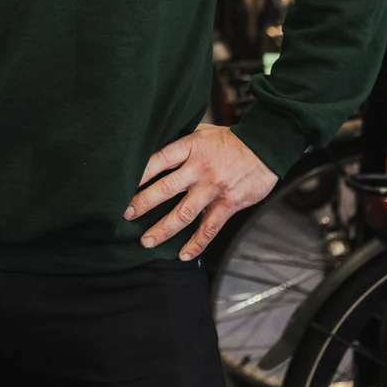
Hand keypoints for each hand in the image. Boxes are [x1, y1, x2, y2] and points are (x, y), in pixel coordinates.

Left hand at [123, 124, 277, 260]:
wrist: (266, 146)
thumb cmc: (230, 139)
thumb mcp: (203, 131)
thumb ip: (181, 143)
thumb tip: (155, 147)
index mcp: (190, 147)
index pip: (158, 160)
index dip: (138, 174)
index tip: (120, 186)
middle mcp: (199, 168)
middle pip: (166, 188)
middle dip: (143, 203)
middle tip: (125, 215)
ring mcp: (214, 188)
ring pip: (184, 213)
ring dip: (163, 229)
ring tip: (147, 241)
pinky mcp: (229, 204)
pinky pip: (209, 228)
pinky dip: (196, 243)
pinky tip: (183, 254)